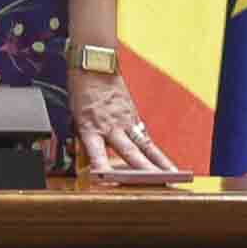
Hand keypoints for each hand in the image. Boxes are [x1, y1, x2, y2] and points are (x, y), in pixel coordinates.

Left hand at [66, 65, 174, 182]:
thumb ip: (85, 140)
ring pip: (144, 145)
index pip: (96, 152)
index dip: (101, 167)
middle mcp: (111, 126)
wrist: (95, 66)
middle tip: (155, 181)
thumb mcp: (75, 118)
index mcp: (91, 127)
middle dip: (143, 169)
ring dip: (158, 162)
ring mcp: (126, 121)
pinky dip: (154, 151)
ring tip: (171, 175)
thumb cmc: (83, 91)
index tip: (106, 179)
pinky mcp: (134, 116)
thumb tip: (89, 159)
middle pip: (130, 151)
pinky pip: (144, 136)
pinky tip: (164, 163)